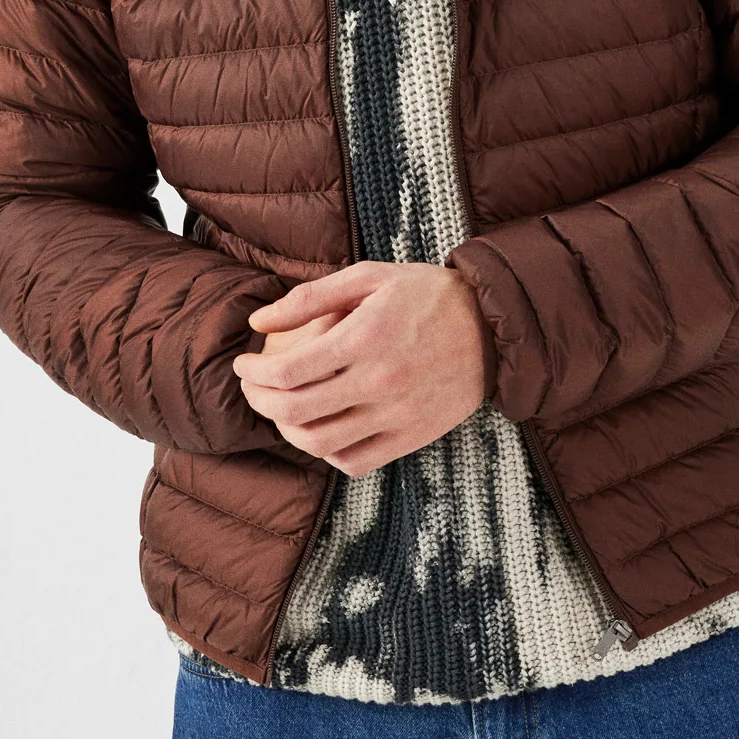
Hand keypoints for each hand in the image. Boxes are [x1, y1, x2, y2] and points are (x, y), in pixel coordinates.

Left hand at [231, 260, 494, 477]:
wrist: (493, 326)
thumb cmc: (427, 294)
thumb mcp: (369, 277)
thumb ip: (310, 298)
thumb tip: (257, 322)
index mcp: (366, 337)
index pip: (287, 373)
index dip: (253, 373)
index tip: (245, 364)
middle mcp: (379, 382)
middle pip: (295, 412)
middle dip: (259, 401)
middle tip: (253, 387)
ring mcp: (397, 416)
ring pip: (319, 443)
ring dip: (286, 430)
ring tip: (280, 408)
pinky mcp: (412, 438)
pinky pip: (354, 462)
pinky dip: (326, 452)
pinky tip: (320, 429)